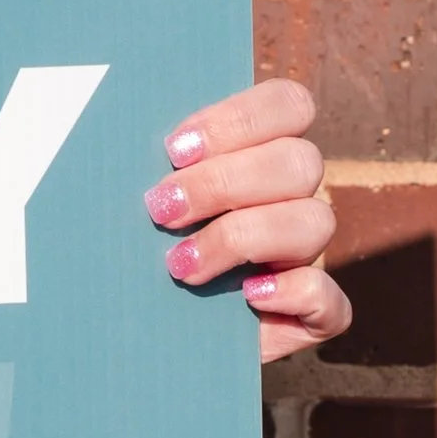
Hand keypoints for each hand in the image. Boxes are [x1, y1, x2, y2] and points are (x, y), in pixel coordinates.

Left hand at [145, 79, 347, 362]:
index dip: (239, 120)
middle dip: (224, 182)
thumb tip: (104, 137)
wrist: (130, 332)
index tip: (173, 150)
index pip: (288, 105)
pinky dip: (296, 294)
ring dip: (242, 237)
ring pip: (317, 222)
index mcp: (257, 153)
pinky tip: (250, 296)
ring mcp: (303, 257)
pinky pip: (332, 303)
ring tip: (179, 264)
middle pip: (300, 162)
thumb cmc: (124, 249)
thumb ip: (133, 164)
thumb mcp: (124, 201)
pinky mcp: (309, 317)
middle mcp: (289, 199)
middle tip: (159, 209)